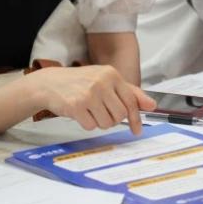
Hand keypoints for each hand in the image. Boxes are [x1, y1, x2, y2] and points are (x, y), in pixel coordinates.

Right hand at [35, 66, 155, 134]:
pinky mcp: (76, 106)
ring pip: (107, 123)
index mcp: (111, 74)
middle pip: (120, 115)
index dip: (136, 118)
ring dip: (100, 122)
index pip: (131, 101)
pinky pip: (91, 126)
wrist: (50, 83)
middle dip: (113, 119)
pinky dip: (87, 124)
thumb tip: (152, 104)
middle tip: (102, 112)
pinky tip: (80, 113)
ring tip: (90, 111)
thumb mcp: (106, 80)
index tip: (137, 130)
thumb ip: (130, 92)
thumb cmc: (81, 82)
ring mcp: (89, 94)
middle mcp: (102, 82)